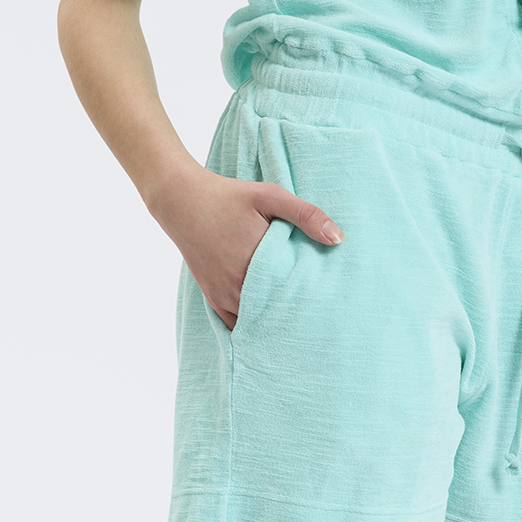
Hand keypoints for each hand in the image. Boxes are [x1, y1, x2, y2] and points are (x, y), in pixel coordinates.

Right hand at [150, 165, 342, 330]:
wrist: (182, 201)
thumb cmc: (229, 196)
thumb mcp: (270, 196)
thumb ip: (305, 215)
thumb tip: (338, 239)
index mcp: (258, 264)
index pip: (295, 296)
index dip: (313, 301)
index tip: (329, 302)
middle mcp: (239, 286)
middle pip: (277, 313)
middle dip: (297, 315)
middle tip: (319, 318)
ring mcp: (224, 296)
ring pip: (258, 322)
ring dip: (275, 321)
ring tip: (298, 319)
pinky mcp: (213, 299)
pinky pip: (237, 325)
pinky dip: (254, 325)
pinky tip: (270, 323)